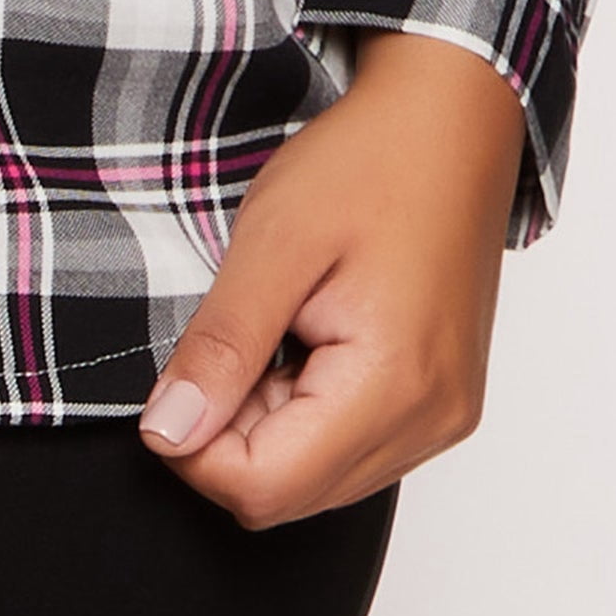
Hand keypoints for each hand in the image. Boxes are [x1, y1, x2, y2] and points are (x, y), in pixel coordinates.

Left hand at [138, 30, 524, 527]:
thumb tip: (167, 432)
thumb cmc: (367, 164)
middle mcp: (431, 423)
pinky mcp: (439, 404)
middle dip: (230, 431)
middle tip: (226, 333)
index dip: (193, 446)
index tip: (171, 373)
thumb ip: (220, 346)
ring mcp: (442, 418)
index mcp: (395, 387)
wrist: (447, 122)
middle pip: (292, 494)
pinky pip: (352, 448)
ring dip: (268, 420)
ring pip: (318, 478)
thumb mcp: (272, 241)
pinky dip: (306, 409)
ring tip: (273, 324)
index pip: (265, 487)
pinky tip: (303, 335)